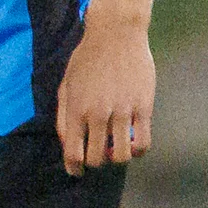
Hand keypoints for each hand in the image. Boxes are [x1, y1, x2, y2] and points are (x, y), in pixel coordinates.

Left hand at [57, 18, 154, 170]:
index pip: (72, 152)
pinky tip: (134, 144)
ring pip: (122, 155)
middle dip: (95, 163)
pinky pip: (144, 142)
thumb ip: (63, 116)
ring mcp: (122, 111)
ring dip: (118, 159)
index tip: (77, 172)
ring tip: (116, 150)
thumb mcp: (66, 85)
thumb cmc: (86, 60)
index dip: (74, 168)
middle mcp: (97, 114)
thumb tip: (68, 144)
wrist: (115, 35)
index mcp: (75, 110)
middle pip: (96, 158)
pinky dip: (139, 151)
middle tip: (98, 156)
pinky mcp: (143, 107)